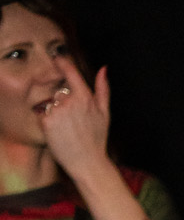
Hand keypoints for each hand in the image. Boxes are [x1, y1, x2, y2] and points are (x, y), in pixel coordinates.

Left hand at [39, 56, 114, 183]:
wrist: (88, 162)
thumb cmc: (97, 139)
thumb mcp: (105, 113)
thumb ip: (103, 89)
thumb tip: (103, 69)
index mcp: (85, 97)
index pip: (70, 72)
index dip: (62, 62)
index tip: (57, 57)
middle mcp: (70, 101)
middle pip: (59, 91)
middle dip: (63, 102)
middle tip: (72, 121)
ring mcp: (58, 111)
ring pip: (51, 104)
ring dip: (55, 113)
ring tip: (67, 130)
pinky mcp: (47, 121)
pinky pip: (43, 115)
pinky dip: (48, 123)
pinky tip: (59, 133)